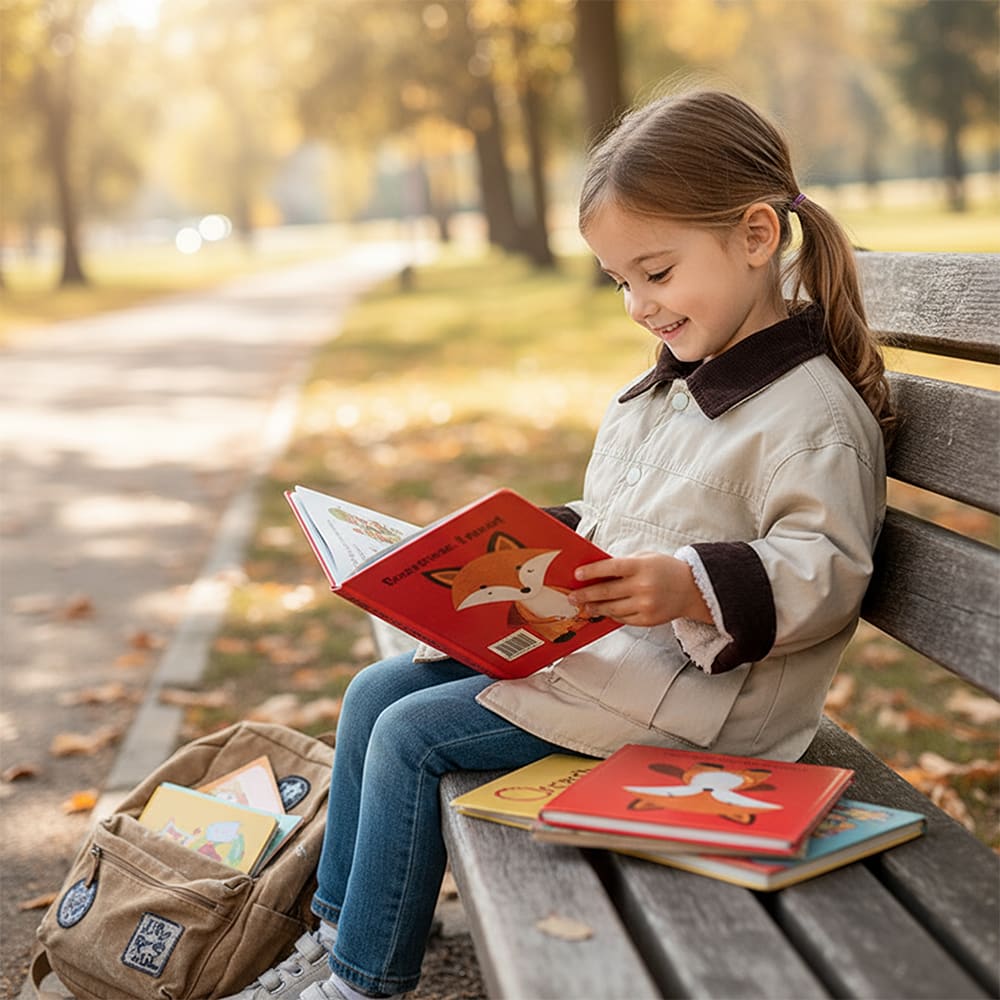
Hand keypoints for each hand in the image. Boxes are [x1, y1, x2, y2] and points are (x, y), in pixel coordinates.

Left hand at [570, 553, 711, 626]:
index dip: (591, 572)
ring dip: (595, 608)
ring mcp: (646, 605)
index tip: (577, 574)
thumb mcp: (646, 558)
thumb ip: (623, 564)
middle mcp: (643, 586)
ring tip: (583, 606)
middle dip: (586, 594)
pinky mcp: (648, 619)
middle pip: (607, 591)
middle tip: (572, 596)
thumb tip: (597, 572)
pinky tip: (603, 612)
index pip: (610, 568)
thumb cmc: (665, 570)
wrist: (692, 589)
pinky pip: (623, 618)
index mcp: (641, 566)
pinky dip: (611, 615)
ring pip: (612, 608)